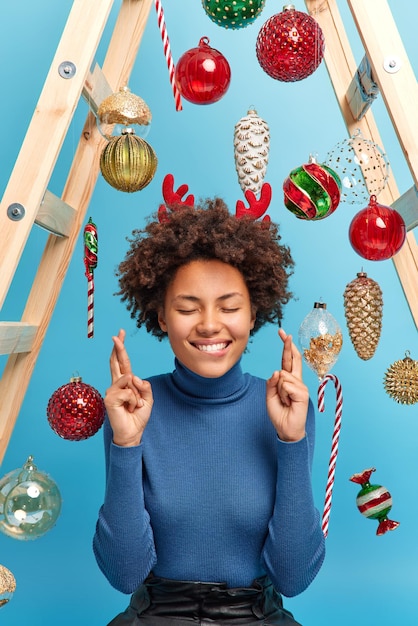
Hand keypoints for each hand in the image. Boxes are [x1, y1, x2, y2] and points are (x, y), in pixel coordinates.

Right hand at [104, 329, 152, 446]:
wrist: (133, 432)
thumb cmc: (138, 416)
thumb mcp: (148, 399)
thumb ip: (144, 387)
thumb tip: (133, 377)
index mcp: (125, 382)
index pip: (122, 362)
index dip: (121, 348)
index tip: (119, 335)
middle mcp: (116, 384)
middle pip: (116, 362)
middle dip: (118, 347)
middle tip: (117, 334)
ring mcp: (111, 391)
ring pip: (129, 380)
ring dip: (137, 396)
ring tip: (134, 406)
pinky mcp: (109, 398)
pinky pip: (128, 392)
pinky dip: (134, 401)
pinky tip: (129, 408)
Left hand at [266, 328, 308, 441]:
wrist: (286, 429)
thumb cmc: (279, 413)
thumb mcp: (270, 396)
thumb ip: (272, 383)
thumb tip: (278, 371)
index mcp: (289, 380)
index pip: (288, 360)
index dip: (286, 347)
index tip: (283, 334)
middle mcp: (296, 381)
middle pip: (293, 359)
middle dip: (288, 346)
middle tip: (284, 333)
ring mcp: (301, 386)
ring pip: (283, 377)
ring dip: (279, 390)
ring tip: (284, 401)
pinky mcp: (303, 393)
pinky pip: (286, 386)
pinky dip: (283, 394)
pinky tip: (288, 402)